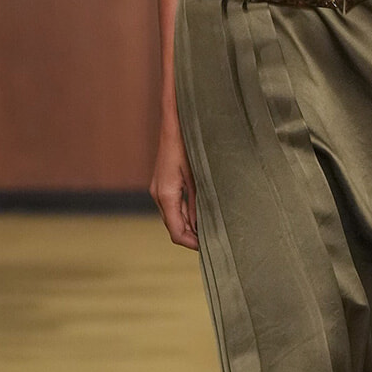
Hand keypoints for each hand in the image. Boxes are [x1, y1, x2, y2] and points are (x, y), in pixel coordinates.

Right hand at [150, 130, 198, 248]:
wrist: (175, 123)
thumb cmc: (189, 145)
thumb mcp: (198, 176)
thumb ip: (198, 203)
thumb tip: (200, 227)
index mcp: (167, 195)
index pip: (176, 232)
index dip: (191, 243)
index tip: (208, 247)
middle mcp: (158, 195)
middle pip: (173, 227)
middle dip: (191, 237)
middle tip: (213, 242)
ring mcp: (158, 190)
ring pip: (172, 218)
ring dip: (188, 227)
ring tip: (209, 231)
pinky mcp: (162, 185)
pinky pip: (172, 207)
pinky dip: (184, 216)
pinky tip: (200, 216)